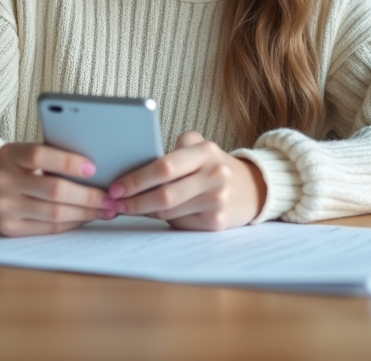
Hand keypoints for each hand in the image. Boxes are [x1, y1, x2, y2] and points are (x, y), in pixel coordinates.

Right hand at [0, 142, 117, 236]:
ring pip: (55, 213)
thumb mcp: (29, 154)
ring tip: (106, 209)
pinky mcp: (9, 228)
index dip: (68, 162)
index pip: (39, 155)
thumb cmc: (22, 168)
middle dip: (88, 195)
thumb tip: (98, 169)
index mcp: (9, 155)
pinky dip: (73, 223)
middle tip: (111, 197)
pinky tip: (87, 217)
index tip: (94, 168)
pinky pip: (50, 228)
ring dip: (86, 212)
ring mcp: (4, 207)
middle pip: (54, 190)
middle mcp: (2, 181)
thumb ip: (54, 156)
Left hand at [109, 131, 266, 230]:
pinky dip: (164, 220)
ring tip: (129, 207)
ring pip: (169, 211)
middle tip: (115, 203)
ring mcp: (217, 200)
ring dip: (145, 211)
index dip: (136, 179)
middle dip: (135, 200)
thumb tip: (137, 164)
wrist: (255, 189)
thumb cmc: (216, 167)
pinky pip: (180, 223)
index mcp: (206, 152)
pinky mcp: (217, 221)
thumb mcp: (202, 148)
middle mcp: (214, 174)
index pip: (164, 166)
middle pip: (164, 193)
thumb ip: (177, 148)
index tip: (116, 186)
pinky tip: (154, 214)